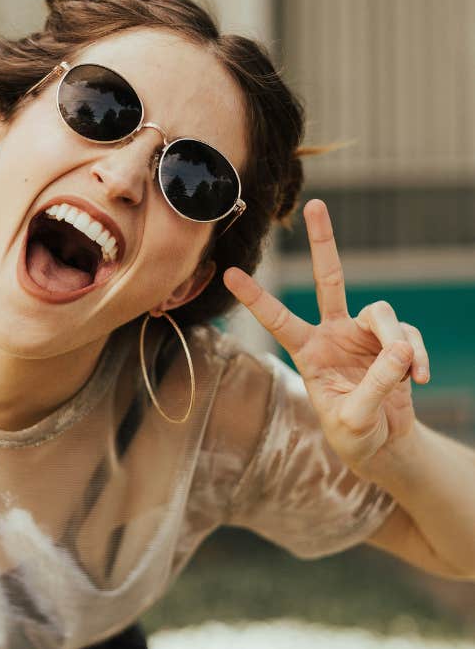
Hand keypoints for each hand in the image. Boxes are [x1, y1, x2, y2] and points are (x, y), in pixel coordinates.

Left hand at [222, 199, 429, 474]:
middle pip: (329, 279)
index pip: (278, 320)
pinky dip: (416, 357)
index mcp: (308, 352)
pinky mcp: (393, 342)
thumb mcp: (354, 419)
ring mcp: (363, 334)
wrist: (382, 445)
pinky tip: (418, 379)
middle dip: (323, 242)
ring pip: (383, 314)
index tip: (230, 274)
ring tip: (406, 375)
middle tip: (316, 204)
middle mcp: (333, 334)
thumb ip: (374, 386)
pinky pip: (408, 337)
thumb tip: (400, 351)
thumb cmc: (354, 435)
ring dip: (398, 343)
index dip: (256, 298)